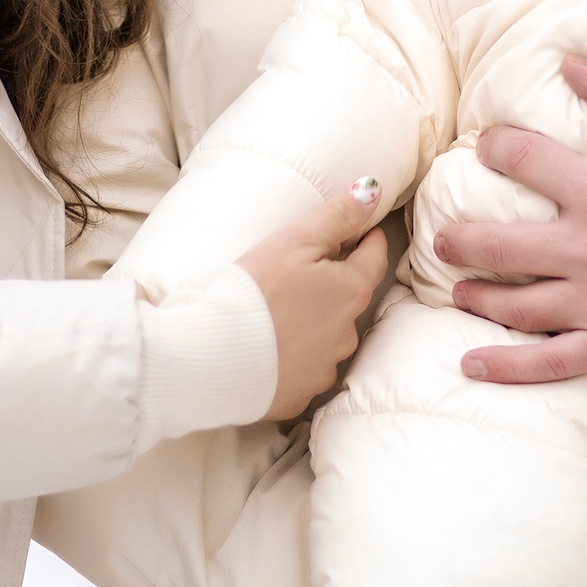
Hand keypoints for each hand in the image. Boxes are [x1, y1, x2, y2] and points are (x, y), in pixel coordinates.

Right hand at [235, 180, 387, 421]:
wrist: (212, 359)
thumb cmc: (255, 292)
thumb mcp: (295, 241)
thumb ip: (337, 216)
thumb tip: (373, 192)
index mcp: (351, 292)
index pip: (374, 257)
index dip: (367, 238)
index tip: (361, 229)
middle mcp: (347, 333)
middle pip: (349, 299)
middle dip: (334, 284)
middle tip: (303, 271)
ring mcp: (324, 368)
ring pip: (328, 336)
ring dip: (314, 323)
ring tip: (280, 312)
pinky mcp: (300, 395)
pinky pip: (304, 369)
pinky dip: (293, 356)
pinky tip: (270, 348)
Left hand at [443, 55, 586, 383]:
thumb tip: (567, 60)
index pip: (521, 161)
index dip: (495, 148)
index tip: (487, 148)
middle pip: (496, 243)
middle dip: (460, 238)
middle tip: (443, 237)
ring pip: (513, 303)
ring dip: (474, 294)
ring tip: (455, 288)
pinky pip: (548, 360)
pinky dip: (505, 365)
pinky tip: (472, 363)